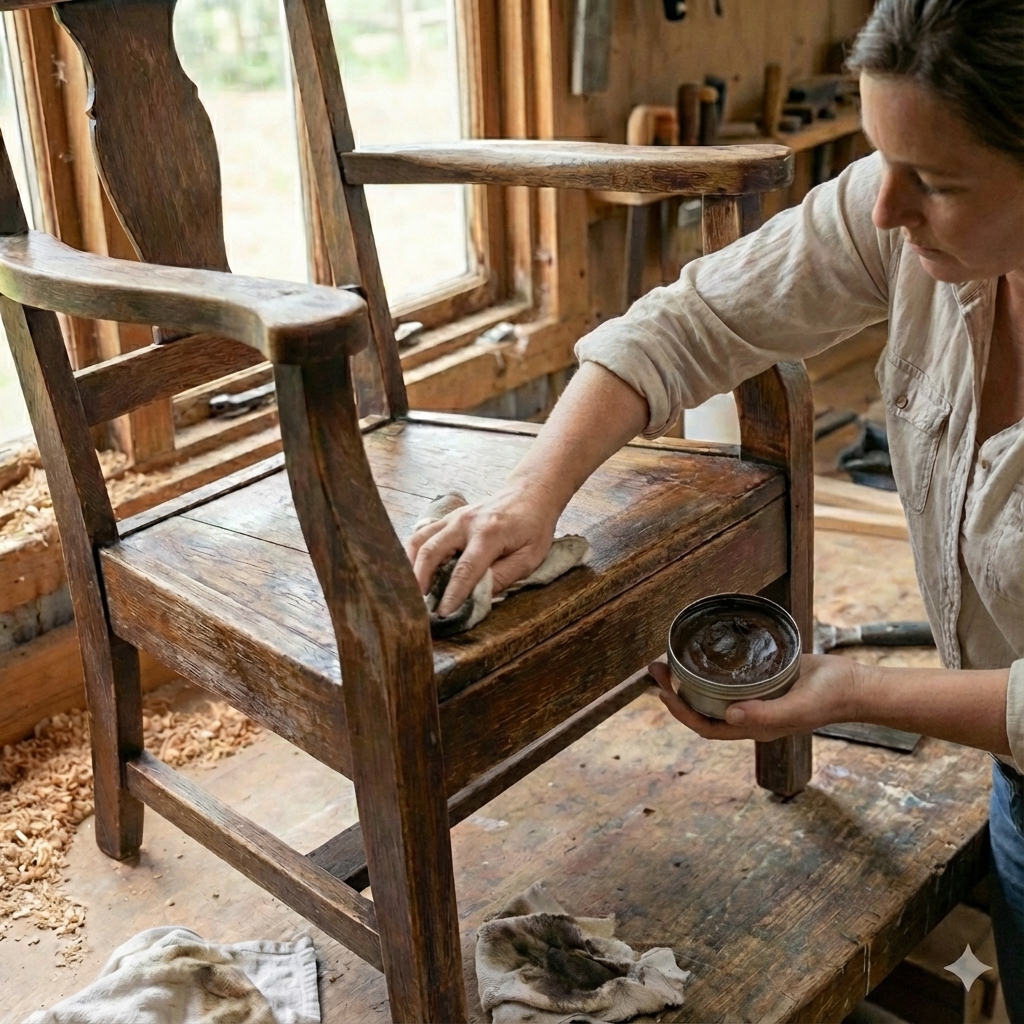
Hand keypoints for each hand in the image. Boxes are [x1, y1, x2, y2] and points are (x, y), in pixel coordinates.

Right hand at [406, 484, 561, 615]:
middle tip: (417, 605)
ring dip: (411, 567)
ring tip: (410, 591)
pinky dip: (412, 554)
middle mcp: (465, 523)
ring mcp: (452, 518)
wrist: (529, 495)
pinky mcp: (446, 518)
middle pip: (432, 552)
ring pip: (420, 541)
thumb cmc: (532, 528)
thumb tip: (477, 598)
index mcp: (489, 534)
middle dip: (420, 581)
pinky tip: (411, 572)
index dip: (452, 594)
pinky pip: (421, 535)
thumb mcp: (529, 557)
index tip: (443, 614)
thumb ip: (503, 577)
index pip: (465, 569)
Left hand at [649, 654, 862, 741]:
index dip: (679, 713)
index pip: (704, 726)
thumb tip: (728, 715)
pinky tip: (701, 650)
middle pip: (702, 709)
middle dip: (674, 692)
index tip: (661, 691)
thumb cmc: (829, 698)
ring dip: (688, 679)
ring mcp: (755, 699)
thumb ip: (768, 715)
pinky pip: (729, 678)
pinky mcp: (763, 680)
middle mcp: (749, 715)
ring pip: (712, 693)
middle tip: (655, 667)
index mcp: (753, 727)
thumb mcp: (799, 707)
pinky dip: (710, 667)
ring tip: (669, 657)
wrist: (854, 685)